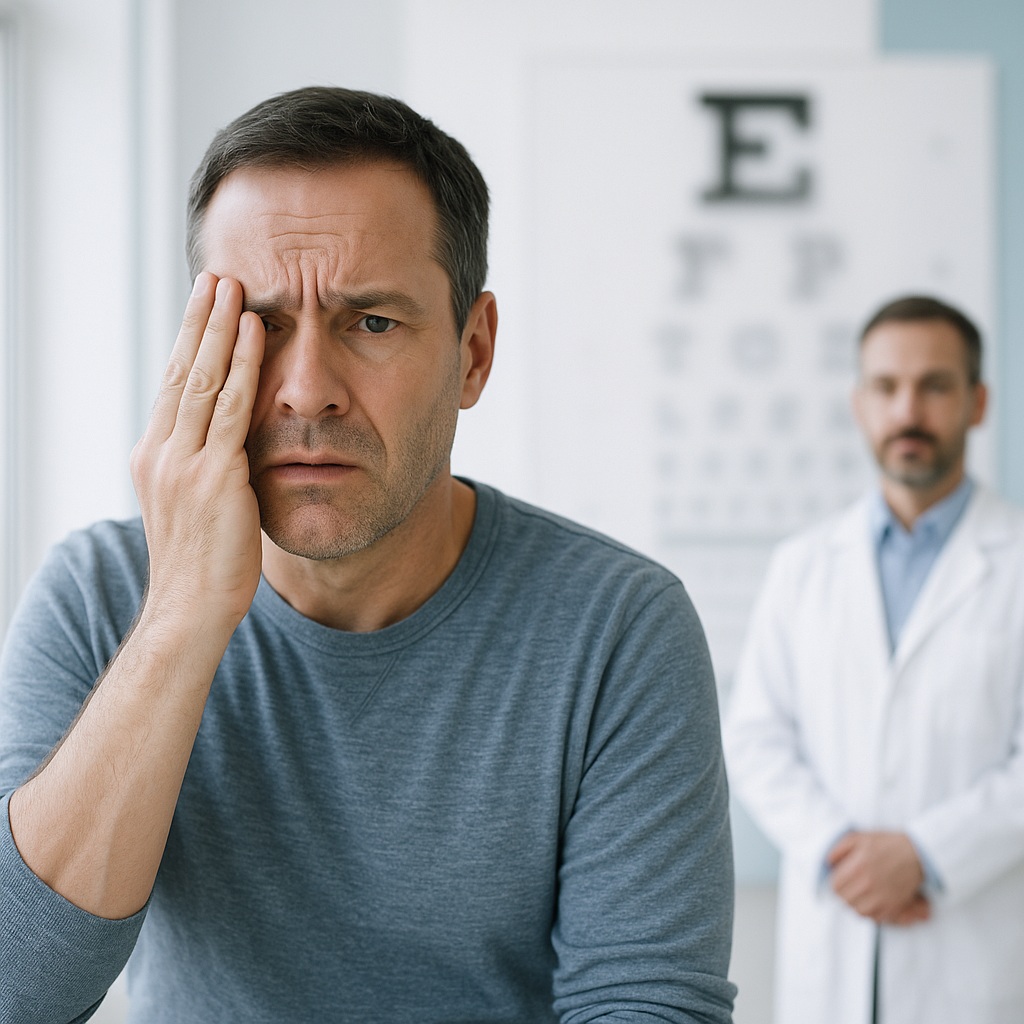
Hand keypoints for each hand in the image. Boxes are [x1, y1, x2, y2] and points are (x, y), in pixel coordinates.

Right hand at [131, 272, 264, 631]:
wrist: (190, 609)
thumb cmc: (201, 563)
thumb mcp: (194, 505)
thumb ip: (206, 466)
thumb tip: (227, 441)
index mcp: (155, 455)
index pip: (171, 384)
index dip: (188, 342)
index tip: (203, 306)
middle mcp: (161, 451)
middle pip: (179, 369)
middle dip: (198, 320)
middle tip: (214, 276)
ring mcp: (183, 462)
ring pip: (200, 377)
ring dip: (218, 328)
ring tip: (233, 286)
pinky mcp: (214, 476)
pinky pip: (230, 407)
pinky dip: (242, 365)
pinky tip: (254, 331)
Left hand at [827, 830, 929, 925]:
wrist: (916, 853)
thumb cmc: (886, 844)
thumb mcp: (859, 838)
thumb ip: (839, 849)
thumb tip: (828, 863)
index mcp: (857, 867)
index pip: (835, 886)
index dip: (836, 883)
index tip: (840, 879)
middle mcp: (868, 884)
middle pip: (845, 900)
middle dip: (844, 893)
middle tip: (849, 887)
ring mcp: (882, 898)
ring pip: (858, 911)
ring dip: (856, 904)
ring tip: (859, 894)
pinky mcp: (893, 906)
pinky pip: (875, 917)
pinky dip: (870, 912)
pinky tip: (871, 901)